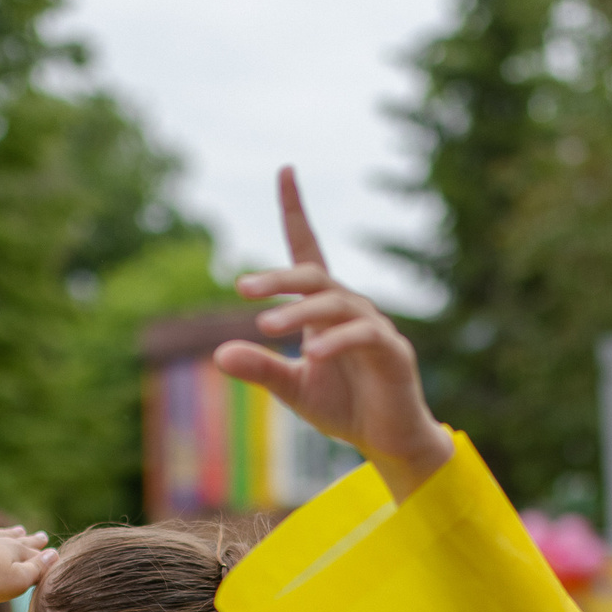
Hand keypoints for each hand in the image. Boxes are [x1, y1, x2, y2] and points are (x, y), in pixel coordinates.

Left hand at [0, 530, 55, 605]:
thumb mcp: (16, 580)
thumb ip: (36, 569)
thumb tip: (55, 554)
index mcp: (13, 551)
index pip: (32, 552)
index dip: (43, 554)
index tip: (52, 549)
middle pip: (15, 540)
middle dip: (29, 539)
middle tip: (41, 535)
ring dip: (6, 534)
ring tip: (15, 530)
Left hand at [214, 167, 453, 501]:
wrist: (389, 441)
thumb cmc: (343, 406)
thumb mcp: (292, 388)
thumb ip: (260, 369)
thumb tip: (218, 353)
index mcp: (324, 310)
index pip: (310, 250)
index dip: (296, 212)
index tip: (285, 170)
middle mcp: (351, 309)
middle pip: (316, 276)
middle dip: (280, 278)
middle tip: (242, 289)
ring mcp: (375, 328)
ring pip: (337, 304)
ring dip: (300, 312)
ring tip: (266, 327)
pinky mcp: (393, 354)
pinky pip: (365, 336)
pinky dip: (338, 341)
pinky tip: (314, 354)